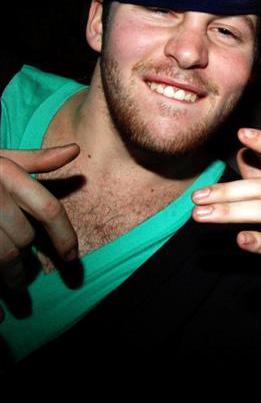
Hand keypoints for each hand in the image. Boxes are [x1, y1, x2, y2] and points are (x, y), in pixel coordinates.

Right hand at [0, 144, 79, 320]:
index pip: (49, 209)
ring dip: (10, 279)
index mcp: (6, 175)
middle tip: (26, 277)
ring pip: (3, 258)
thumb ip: (35, 159)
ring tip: (14, 290)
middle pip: (23, 239)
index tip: (72, 258)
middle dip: (27, 261)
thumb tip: (74, 149)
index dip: (65, 236)